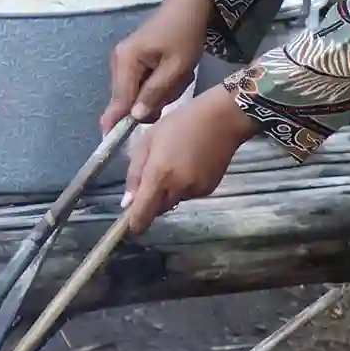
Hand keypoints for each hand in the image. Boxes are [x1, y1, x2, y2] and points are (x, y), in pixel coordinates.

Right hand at [107, 0, 215, 131]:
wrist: (188, 8)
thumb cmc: (185, 36)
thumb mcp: (176, 68)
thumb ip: (155, 93)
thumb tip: (136, 117)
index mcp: (126, 60)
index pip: (120, 98)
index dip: (118, 119)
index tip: (111, 138)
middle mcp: (119, 60)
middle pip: (128, 97)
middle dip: (152, 100)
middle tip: (177, 85)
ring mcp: (125, 60)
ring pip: (138, 91)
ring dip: (160, 91)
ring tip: (179, 75)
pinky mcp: (134, 60)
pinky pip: (144, 82)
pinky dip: (160, 83)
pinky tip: (175, 71)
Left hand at [122, 88, 254, 234]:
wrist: (221, 120)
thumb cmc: (179, 124)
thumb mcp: (148, 141)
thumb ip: (135, 172)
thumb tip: (128, 202)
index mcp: (159, 174)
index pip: (143, 210)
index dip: (135, 223)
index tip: (129, 231)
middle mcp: (178, 187)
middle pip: (159, 207)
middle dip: (152, 200)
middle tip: (154, 177)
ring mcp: (196, 190)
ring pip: (174, 200)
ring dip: (169, 191)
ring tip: (175, 164)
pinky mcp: (209, 189)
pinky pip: (190, 194)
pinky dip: (185, 186)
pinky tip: (190, 166)